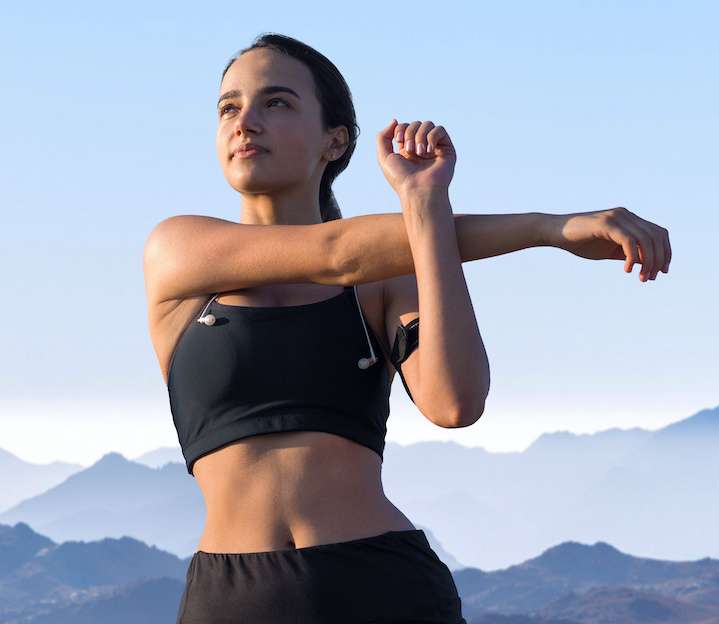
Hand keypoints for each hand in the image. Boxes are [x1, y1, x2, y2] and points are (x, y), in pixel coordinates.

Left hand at [376, 118, 455, 195]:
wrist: (418, 190)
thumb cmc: (401, 178)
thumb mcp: (383, 157)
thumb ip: (382, 137)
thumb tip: (395, 120)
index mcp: (407, 149)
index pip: (405, 126)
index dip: (401, 129)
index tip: (399, 140)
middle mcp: (421, 147)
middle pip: (415, 123)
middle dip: (410, 133)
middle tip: (410, 150)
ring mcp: (434, 148)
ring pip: (428, 124)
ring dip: (420, 136)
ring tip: (420, 152)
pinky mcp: (446, 149)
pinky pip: (440, 130)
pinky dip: (432, 137)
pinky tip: (429, 151)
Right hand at [546, 207, 671, 281]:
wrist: (555, 232)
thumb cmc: (580, 242)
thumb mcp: (609, 250)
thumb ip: (628, 254)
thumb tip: (648, 264)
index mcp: (629, 219)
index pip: (658, 233)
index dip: (665, 252)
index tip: (661, 271)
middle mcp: (626, 215)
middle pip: (657, 236)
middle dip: (658, 259)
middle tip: (650, 278)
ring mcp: (617, 217)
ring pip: (646, 239)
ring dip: (648, 261)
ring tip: (641, 277)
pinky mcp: (606, 223)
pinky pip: (629, 241)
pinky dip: (632, 257)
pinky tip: (626, 270)